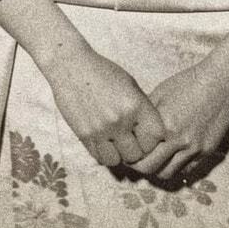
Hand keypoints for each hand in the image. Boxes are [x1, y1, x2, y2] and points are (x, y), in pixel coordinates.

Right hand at [50, 48, 167, 167]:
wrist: (71, 66)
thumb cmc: (103, 72)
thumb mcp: (129, 84)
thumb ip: (141, 108)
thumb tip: (150, 131)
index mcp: (136, 105)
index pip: (156, 137)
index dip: (153, 140)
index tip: (146, 135)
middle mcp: (120, 120)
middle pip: (136, 155)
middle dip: (135, 150)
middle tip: (130, 142)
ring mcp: (101, 129)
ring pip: (116, 161)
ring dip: (117, 155)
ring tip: (115, 144)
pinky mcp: (84, 135)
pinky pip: (99, 157)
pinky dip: (102, 153)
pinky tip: (102, 141)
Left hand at [128, 55, 228, 181]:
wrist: (221, 81)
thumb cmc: (189, 83)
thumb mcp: (161, 92)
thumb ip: (145, 114)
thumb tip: (131, 128)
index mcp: (163, 124)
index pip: (138, 153)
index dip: (130, 154)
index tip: (128, 152)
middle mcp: (178, 139)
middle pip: (150, 168)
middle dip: (139, 166)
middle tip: (136, 161)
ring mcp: (194, 147)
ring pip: (167, 174)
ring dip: (157, 170)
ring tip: (154, 160)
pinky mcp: (207, 151)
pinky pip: (187, 170)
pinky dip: (176, 168)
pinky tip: (172, 157)